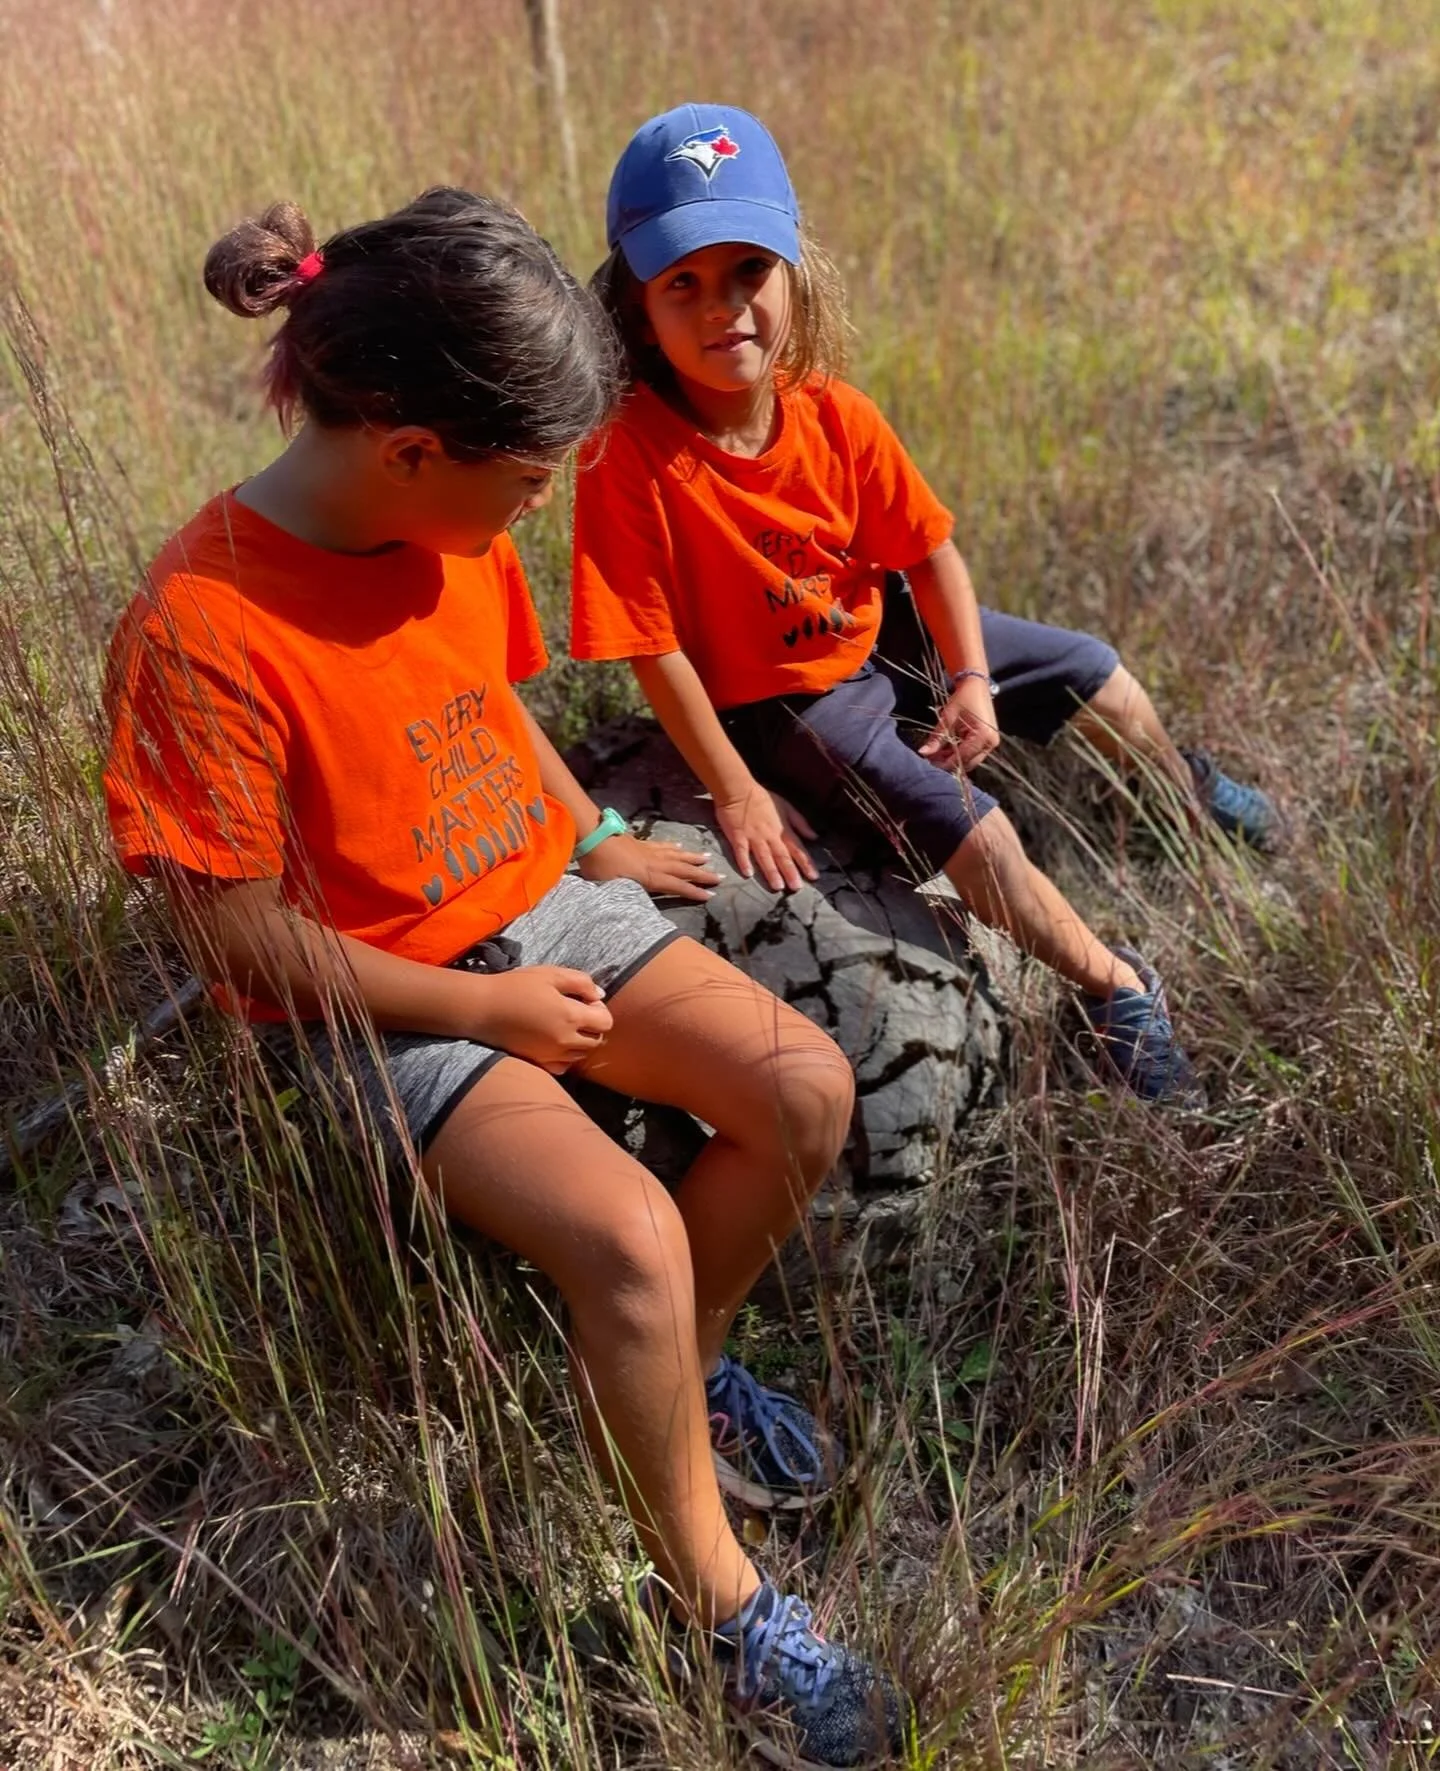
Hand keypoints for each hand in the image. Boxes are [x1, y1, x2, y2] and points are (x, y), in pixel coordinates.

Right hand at [467, 965, 612, 1074]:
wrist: (482, 1009)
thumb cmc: (515, 986)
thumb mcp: (551, 974)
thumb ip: (581, 982)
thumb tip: (599, 996)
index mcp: (570, 1016)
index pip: (606, 1022)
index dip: (600, 1009)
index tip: (584, 1000)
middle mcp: (565, 1041)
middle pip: (597, 1040)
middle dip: (592, 1026)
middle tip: (575, 1011)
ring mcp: (551, 1055)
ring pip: (581, 1054)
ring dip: (580, 1041)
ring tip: (563, 1024)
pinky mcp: (538, 1063)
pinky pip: (564, 1066)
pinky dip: (566, 1056)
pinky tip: (554, 1041)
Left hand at [578, 830, 720, 901]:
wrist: (592, 835)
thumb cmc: (598, 865)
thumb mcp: (609, 887)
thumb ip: (623, 898)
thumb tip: (629, 911)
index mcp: (649, 876)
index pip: (676, 885)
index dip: (693, 891)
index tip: (711, 896)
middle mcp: (654, 863)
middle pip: (683, 869)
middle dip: (702, 874)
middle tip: (720, 877)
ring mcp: (648, 851)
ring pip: (676, 855)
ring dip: (693, 858)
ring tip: (707, 859)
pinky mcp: (641, 843)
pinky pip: (663, 845)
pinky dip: (673, 847)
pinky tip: (679, 846)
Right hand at [713, 780, 818, 892]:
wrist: (739, 789)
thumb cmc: (763, 798)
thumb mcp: (787, 807)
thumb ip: (800, 823)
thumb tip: (814, 837)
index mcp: (782, 830)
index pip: (797, 849)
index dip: (806, 863)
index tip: (814, 877)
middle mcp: (770, 836)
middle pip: (782, 856)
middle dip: (790, 872)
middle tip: (796, 888)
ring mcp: (753, 837)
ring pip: (764, 856)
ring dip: (771, 871)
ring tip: (777, 886)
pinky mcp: (737, 836)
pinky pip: (741, 851)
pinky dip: (744, 861)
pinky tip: (748, 874)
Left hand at [919, 676, 1000, 772]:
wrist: (976, 685)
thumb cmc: (963, 698)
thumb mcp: (947, 717)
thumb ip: (937, 738)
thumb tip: (923, 753)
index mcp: (983, 735)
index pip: (962, 756)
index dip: (945, 762)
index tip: (929, 762)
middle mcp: (991, 742)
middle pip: (968, 762)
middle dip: (949, 762)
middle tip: (932, 758)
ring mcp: (992, 743)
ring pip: (971, 760)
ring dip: (955, 759)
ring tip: (938, 753)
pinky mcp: (989, 742)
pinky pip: (974, 754)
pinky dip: (961, 753)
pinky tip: (947, 749)